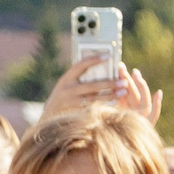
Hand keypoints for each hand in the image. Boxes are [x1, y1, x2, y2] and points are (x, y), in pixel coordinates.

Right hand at [43, 57, 162, 126]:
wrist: (49, 116)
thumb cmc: (64, 96)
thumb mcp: (67, 84)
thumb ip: (80, 77)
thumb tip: (103, 67)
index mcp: (66, 79)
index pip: (81, 65)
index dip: (94, 60)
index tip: (108, 56)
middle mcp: (67, 90)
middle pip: (92, 86)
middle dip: (110, 83)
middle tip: (124, 81)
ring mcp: (71, 103)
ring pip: (94, 99)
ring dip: (110, 95)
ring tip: (123, 92)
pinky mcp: (74, 113)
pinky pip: (92, 109)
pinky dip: (105, 106)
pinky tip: (115, 103)